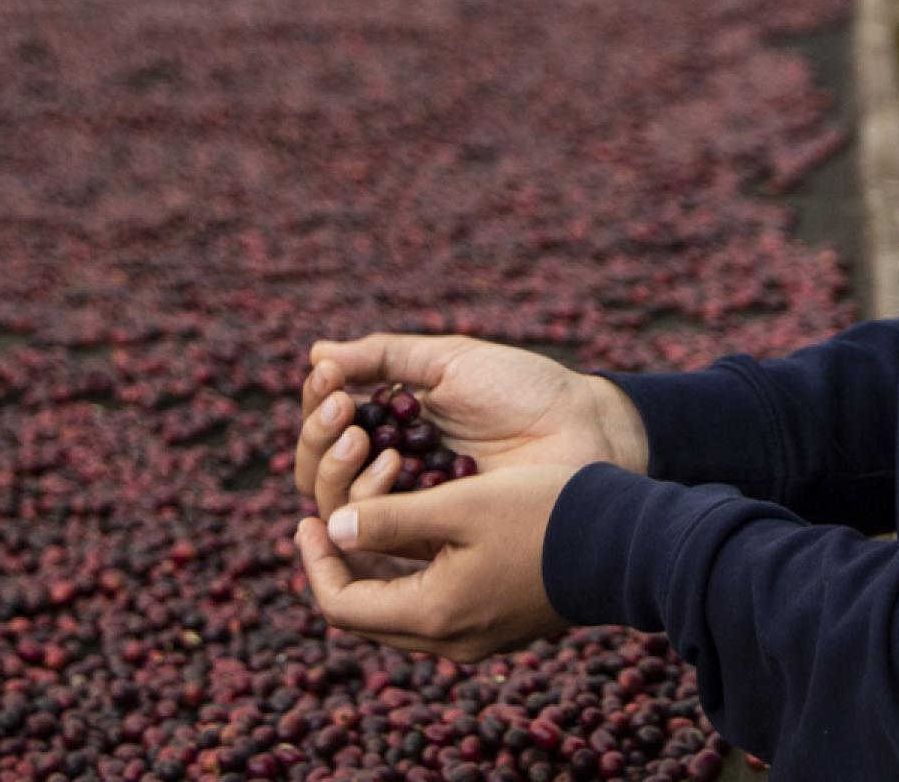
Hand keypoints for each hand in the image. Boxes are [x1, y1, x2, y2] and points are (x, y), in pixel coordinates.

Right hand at [293, 332, 648, 520]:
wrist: (582, 426)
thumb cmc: (523, 389)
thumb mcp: (450, 362)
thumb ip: (385, 357)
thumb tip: (315, 354)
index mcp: (393, 430)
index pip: (330, 430)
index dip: (318, 407)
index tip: (330, 381)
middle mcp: (392, 474)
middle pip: (323, 474)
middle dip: (319, 441)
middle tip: (345, 413)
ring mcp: (410, 511)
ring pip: (338, 509)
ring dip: (337, 471)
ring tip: (363, 438)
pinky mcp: (431, 543)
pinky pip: (378, 537)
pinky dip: (371, 502)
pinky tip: (394, 466)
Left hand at [294, 465, 578, 662]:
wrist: (625, 545)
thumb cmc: (544, 516)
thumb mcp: (460, 504)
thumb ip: (391, 518)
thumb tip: (333, 526)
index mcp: (431, 614)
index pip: (342, 603)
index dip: (316, 561)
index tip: (307, 518)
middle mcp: (449, 639)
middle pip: (367, 613)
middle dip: (341, 566)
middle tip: (329, 517)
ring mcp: (477, 637)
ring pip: (401, 610)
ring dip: (377, 569)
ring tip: (370, 517)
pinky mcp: (500, 623)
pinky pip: (435, 606)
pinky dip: (412, 574)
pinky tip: (419, 531)